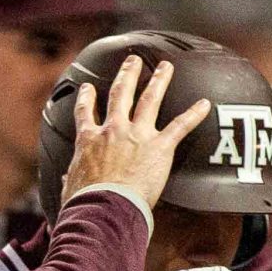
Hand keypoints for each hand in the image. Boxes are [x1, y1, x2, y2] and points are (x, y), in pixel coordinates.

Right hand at [60, 54, 213, 213]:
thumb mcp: (70, 188)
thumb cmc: (85, 203)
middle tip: (133, 61)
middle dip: (127, 75)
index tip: (88, 88)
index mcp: (89, 140)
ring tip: (165, 67)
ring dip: (159, 80)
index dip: (86, 98)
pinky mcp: (159, 147)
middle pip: (120, 94)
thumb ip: (71, 179)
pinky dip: (194, 114)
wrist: (104, 208)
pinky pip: (180, 126)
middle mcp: (113, 130)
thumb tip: (66, 182)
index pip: (85, 112)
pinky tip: (204, 104)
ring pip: (150, 99)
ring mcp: (137, 135)